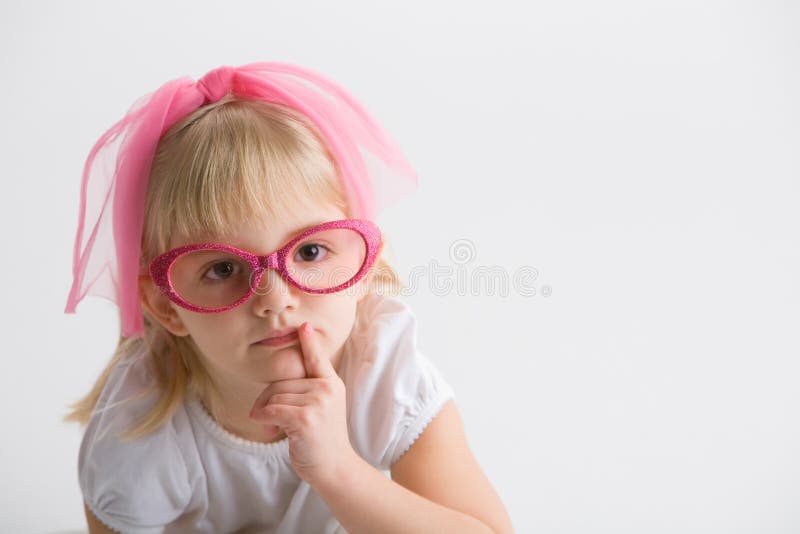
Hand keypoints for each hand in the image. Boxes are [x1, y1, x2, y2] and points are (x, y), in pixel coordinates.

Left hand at [249, 322, 356, 485]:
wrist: (334, 467)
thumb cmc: (322, 440)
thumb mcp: (321, 409)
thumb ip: (307, 392)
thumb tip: (273, 390)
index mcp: (331, 384)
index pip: (316, 358)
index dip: (309, 342)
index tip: (304, 325)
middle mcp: (327, 388)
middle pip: (281, 381)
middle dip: (266, 400)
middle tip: (266, 418)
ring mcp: (318, 401)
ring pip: (275, 395)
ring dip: (265, 414)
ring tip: (273, 429)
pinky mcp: (306, 417)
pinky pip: (273, 409)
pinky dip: (264, 420)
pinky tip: (270, 431)